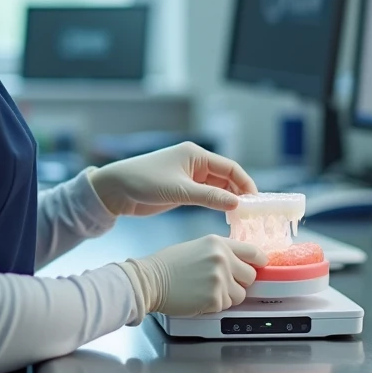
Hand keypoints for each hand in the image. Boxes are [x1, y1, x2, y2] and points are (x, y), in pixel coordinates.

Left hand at [87, 142, 257, 216]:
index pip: (230, 167)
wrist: (116, 189)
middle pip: (226, 177)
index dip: (245, 183)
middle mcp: (195, 163)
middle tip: (250, 213)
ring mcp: (189, 177)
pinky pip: (206, 195)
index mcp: (195, 154)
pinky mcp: (182, 189)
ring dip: (228, 199)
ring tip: (240, 217)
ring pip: (217, 188)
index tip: (256, 201)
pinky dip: (216, 204)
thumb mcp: (179, 190)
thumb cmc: (144, 182)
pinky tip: (224, 216)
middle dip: (239, 192)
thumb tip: (237, 203)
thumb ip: (209, 197)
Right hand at [123, 235, 266, 316]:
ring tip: (205, 290)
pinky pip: (226, 306)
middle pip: (251, 276)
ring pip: (240, 295)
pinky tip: (199, 298)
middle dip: (239, 282)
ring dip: (227, 296)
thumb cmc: (168, 265)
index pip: (253, 252)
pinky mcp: (214, 299)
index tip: (259, 267)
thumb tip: (240, 263)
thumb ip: (220, 252)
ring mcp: (219, 279)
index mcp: (218, 243)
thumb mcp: (197, 246)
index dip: (259, 262)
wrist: (150, 280)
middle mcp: (222, 259)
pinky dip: (214, 306)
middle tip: (221, 283)